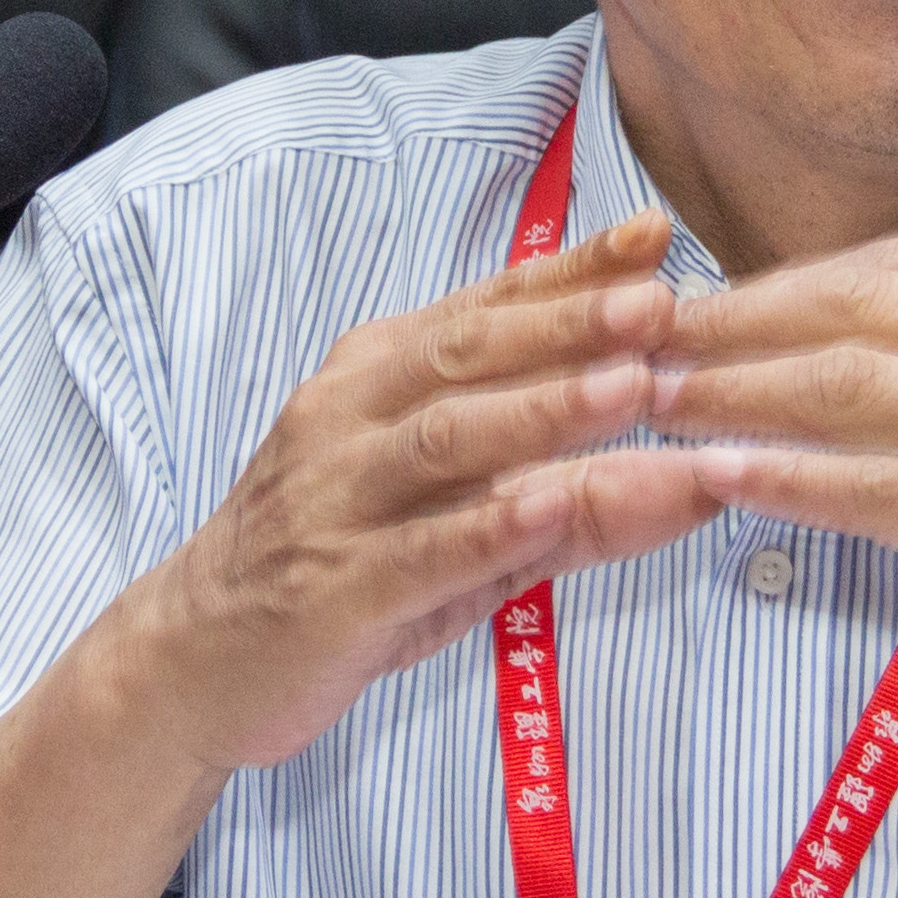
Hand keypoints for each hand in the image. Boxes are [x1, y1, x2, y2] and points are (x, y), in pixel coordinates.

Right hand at [102, 211, 726, 772]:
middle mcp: (351, 422)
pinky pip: (423, 550)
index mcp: (375, 378)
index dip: (570, 274)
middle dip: (568, 326)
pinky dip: (491, 525)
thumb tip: (701, 473)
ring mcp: (339, 503)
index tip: (654, 238)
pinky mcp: (337, 590)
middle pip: (467, 358)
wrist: (196, 660)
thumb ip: (575, 493)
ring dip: (544, 411)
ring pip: (448, 442)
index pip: (485, 311)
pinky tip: (552, 501)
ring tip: (631, 386)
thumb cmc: (344, 566)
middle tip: (659, 303)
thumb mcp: (457, 516)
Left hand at [647, 236, 897, 726]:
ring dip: (730, 394)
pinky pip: (871, 488)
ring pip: (842, 389)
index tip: (698, 303)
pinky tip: (718, 477)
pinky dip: (784, 478)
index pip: (887, 264)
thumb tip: (869, 336)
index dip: (777, 283)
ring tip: (648, 403)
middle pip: (847, 310)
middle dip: (726, 323)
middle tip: (629, 338)